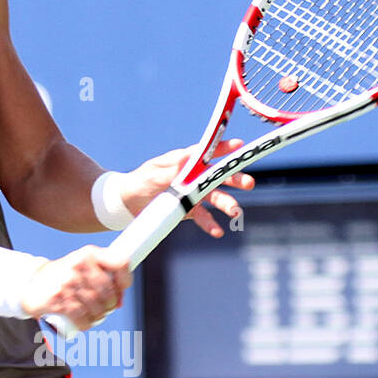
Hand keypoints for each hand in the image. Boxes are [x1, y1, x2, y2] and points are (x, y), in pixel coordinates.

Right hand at [20, 246, 131, 330]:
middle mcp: (78, 265)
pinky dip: (86, 324)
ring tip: (92, 314)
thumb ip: (102, 275)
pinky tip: (83, 322)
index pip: (120, 263)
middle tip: (104, 307)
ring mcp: (67, 283)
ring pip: (98, 308)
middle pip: (109, 292)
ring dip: (98, 316)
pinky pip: (82, 319)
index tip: (122, 289)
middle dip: (110, 304)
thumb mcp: (81, 265)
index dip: (125, 280)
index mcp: (88, 253)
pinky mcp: (58, 300)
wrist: (29, 283)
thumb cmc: (61, 276)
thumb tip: (120, 300)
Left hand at [118, 139, 254, 237]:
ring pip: (215, 198)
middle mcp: (193, 176)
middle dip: (235, 179)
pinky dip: (210, 224)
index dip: (224, 148)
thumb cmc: (139, 181)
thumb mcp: (152, 174)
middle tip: (249, 184)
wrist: (128, 204)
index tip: (240, 146)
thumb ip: (170, 171)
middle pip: (219, 176)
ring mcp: (193, 194)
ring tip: (236, 213)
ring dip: (227, 205)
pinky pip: (202, 217)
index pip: (208, 152)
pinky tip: (218, 231)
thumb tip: (186, 164)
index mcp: (186, 161)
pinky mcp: (188, 210)